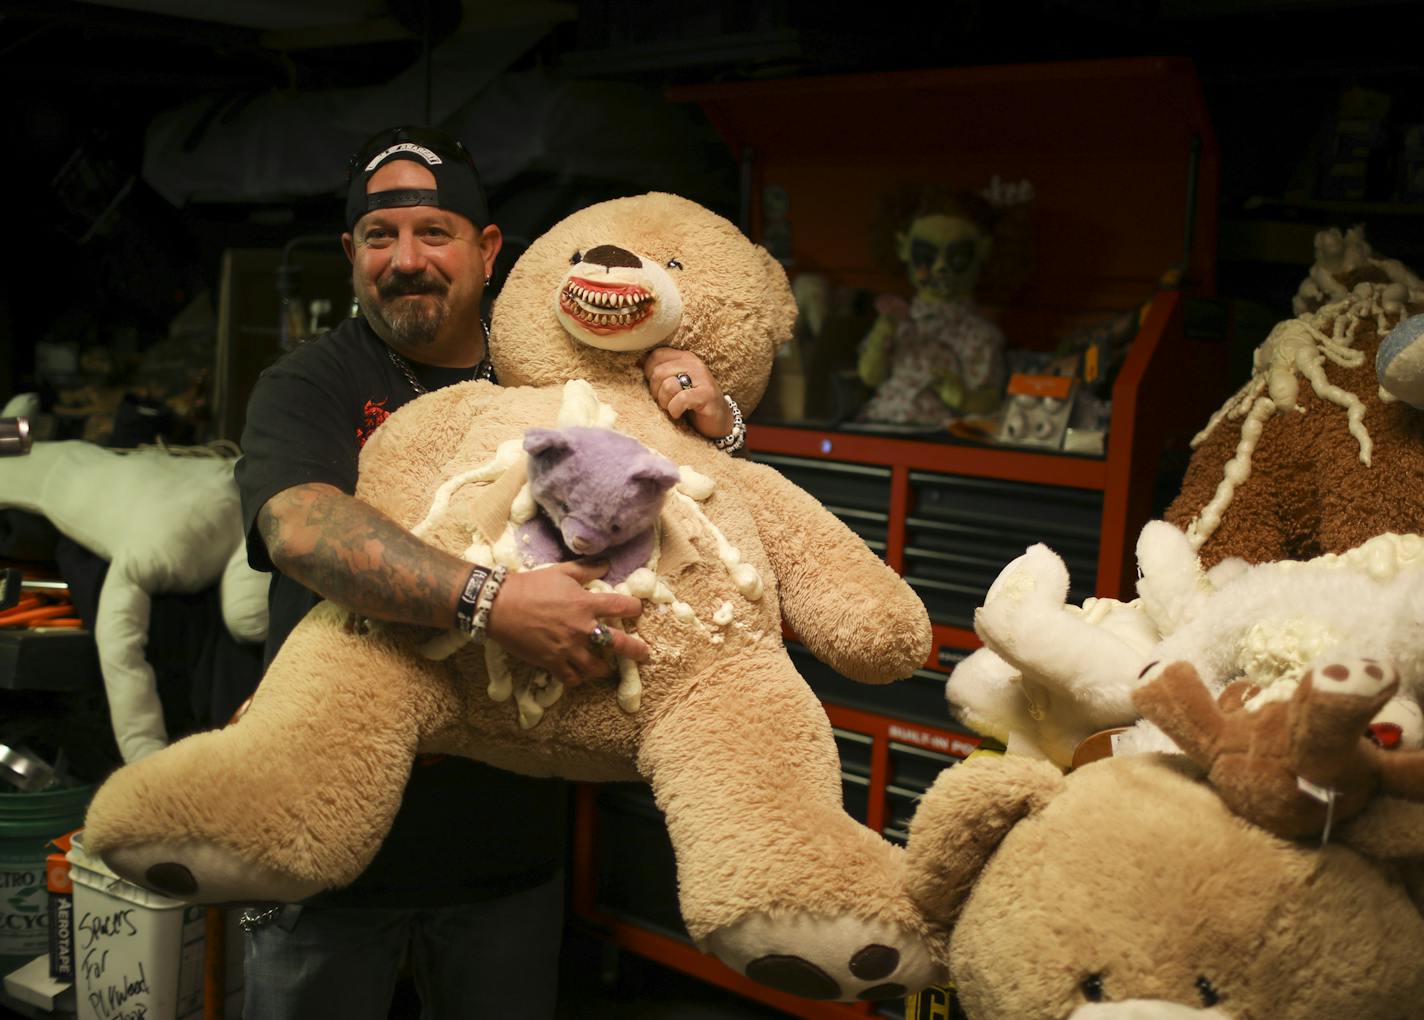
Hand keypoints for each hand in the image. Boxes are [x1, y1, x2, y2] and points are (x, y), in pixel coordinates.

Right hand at [484, 560, 648, 688]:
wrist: (498, 606)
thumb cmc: (530, 585)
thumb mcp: (561, 572)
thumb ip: (586, 569)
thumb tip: (607, 563)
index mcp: (586, 603)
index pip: (622, 606)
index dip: (634, 608)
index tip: (636, 610)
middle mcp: (581, 628)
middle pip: (619, 644)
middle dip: (636, 650)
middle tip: (644, 653)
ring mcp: (567, 648)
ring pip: (596, 668)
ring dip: (604, 669)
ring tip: (606, 669)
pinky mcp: (551, 662)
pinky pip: (571, 678)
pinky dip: (577, 678)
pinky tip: (578, 676)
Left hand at [642, 347, 732, 439]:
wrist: (719, 421)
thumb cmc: (693, 403)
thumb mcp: (675, 384)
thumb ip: (660, 372)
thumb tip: (637, 363)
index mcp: (684, 357)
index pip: (656, 355)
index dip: (649, 373)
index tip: (657, 388)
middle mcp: (694, 364)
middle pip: (658, 372)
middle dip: (655, 391)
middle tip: (665, 402)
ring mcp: (702, 378)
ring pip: (668, 385)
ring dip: (665, 402)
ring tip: (672, 408)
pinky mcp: (706, 395)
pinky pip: (680, 399)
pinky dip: (675, 410)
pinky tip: (678, 413)